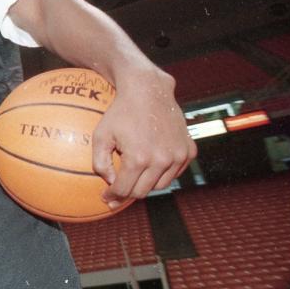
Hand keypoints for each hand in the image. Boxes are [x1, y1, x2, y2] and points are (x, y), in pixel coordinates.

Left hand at [93, 68, 195, 206]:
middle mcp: (161, 160)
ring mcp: (178, 156)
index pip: (124, 190)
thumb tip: (111, 183)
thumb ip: (100, 163)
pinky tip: (152, 166)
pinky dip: (163, 173)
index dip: (113, 196)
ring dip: (147, 184)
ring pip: (160, 185)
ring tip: (135, 176)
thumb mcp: (100, 136)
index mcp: (138, 159)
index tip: (106, 197)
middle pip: (142, 191)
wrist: (148, 91)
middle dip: (128, 192)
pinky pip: (175, 172)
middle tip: (118, 188)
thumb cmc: (120, 113)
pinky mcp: (189, 150)